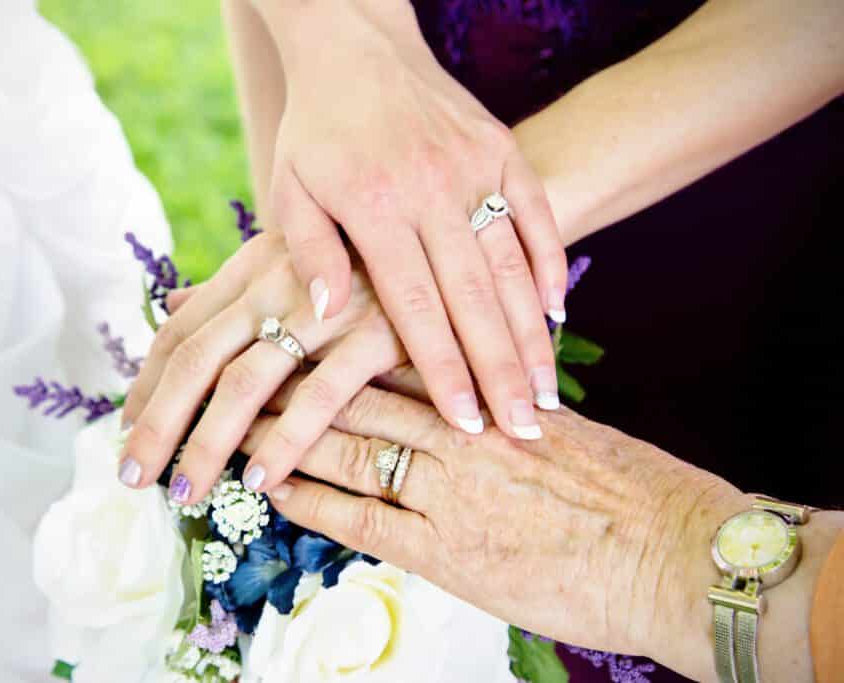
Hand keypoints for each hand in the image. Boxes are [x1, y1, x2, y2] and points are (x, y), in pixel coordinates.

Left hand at [119, 232, 411, 501]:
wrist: (455, 229)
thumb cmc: (369, 258)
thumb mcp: (294, 257)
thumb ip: (236, 288)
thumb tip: (173, 303)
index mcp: (254, 267)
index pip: (181, 330)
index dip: (148, 385)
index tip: (125, 432)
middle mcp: (278, 282)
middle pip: (196, 358)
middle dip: (157, 422)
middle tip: (131, 476)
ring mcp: (325, 307)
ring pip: (244, 382)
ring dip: (208, 442)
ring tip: (185, 490)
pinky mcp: (375, 333)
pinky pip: (318, 396)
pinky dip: (285, 440)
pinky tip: (262, 479)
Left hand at [245, 375, 752, 680]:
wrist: (672, 551)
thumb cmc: (621, 485)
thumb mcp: (552, 419)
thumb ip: (494, 392)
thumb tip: (450, 376)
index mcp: (481, 378)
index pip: (382, 342)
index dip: (323, 326)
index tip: (275, 312)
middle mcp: (456, 421)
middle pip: (349, 387)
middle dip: (287, 374)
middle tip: (231, 360)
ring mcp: (448, 484)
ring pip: (345, 445)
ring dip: (283, 434)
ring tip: (231, 422)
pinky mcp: (445, 549)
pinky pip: (359, 518)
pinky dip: (311, 500)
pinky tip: (273, 489)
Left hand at [255, 0, 566, 436]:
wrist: (356, 46)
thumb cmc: (317, 130)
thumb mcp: (289, 188)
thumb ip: (308, 252)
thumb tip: (327, 317)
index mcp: (374, 206)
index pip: (415, 306)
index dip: (443, 368)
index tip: (468, 423)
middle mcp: (431, 188)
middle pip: (474, 298)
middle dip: (502, 370)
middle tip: (525, 428)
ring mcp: (474, 166)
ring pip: (511, 264)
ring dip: (531, 333)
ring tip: (548, 391)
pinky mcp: (500, 148)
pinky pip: (535, 212)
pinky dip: (550, 263)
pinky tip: (557, 314)